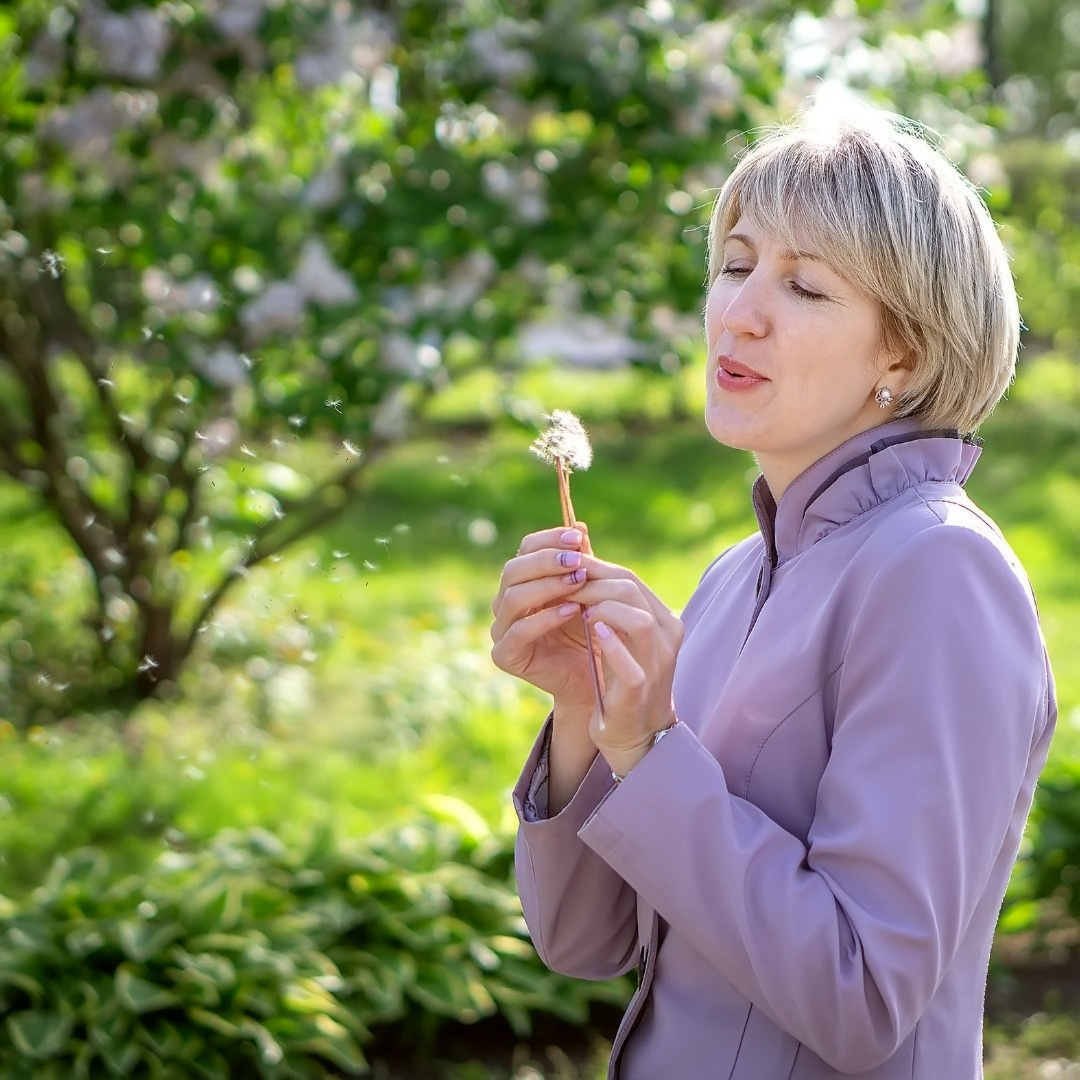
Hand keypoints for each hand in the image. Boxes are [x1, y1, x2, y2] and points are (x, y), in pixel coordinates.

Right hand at [490, 524, 599, 714]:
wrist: (593, 678)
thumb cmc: (590, 631)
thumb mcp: (587, 592)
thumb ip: (580, 563)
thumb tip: (579, 526)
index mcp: (521, 582)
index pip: (525, 550)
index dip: (548, 540)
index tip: (578, 537)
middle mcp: (505, 603)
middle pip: (513, 570)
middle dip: (547, 561)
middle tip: (577, 560)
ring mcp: (501, 630)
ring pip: (513, 597)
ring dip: (548, 585)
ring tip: (578, 581)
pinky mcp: (505, 656)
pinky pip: (520, 631)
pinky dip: (546, 618)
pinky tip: (573, 610)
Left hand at [573, 557, 683, 777]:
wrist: (637, 733)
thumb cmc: (623, 679)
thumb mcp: (622, 636)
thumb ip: (610, 603)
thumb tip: (580, 563)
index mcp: (664, 620)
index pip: (630, 579)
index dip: (593, 569)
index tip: (563, 569)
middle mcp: (667, 638)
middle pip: (632, 591)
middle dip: (590, 583)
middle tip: (561, 586)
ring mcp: (657, 665)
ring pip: (638, 621)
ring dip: (600, 608)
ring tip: (575, 609)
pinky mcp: (641, 692)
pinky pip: (632, 667)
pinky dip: (611, 646)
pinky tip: (591, 632)